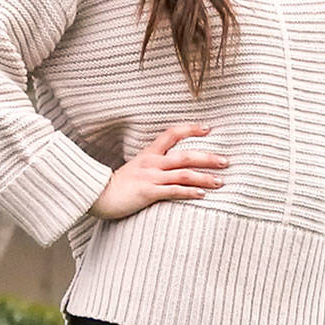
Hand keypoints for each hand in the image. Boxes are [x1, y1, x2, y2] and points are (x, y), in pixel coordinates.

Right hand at [90, 123, 227, 219]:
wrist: (97, 196)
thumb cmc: (118, 185)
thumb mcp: (137, 168)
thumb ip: (155, 165)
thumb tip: (174, 166)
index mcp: (149, 154)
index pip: (171, 134)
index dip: (190, 129)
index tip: (208, 128)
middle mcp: (151, 163)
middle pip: (185, 156)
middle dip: (207, 158)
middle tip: (226, 161)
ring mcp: (150, 177)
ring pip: (183, 174)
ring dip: (204, 177)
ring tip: (220, 181)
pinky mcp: (147, 192)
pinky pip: (173, 191)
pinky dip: (189, 192)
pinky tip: (202, 194)